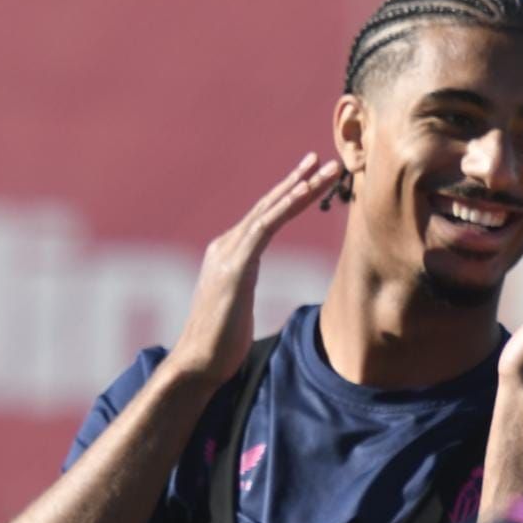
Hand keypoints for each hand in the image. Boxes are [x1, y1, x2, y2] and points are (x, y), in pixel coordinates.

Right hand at [165, 152, 340, 386]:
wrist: (198, 362)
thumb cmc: (221, 343)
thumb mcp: (238, 308)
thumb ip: (243, 290)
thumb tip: (247, 294)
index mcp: (229, 254)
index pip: (263, 218)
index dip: (288, 196)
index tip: (311, 179)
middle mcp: (226, 246)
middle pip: (268, 206)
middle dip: (297, 181)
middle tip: (323, 160)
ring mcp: (228, 254)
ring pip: (269, 211)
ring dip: (299, 189)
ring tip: (324, 171)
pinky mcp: (235, 268)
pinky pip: (263, 230)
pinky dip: (283, 208)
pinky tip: (302, 193)